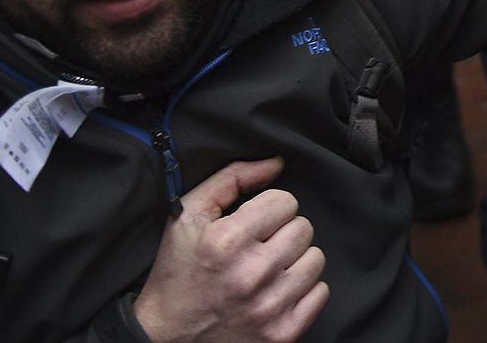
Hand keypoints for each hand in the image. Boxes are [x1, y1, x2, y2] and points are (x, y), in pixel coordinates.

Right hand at [133, 157, 328, 342]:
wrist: (165, 337)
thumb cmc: (179, 272)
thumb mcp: (188, 216)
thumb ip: (232, 178)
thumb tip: (277, 162)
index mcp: (227, 241)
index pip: (286, 202)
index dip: (269, 209)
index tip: (253, 224)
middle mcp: (251, 274)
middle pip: (304, 228)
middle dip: (283, 233)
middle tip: (259, 248)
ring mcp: (268, 307)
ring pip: (316, 259)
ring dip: (295, 261)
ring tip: (267, 270)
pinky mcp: (282, 333)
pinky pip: (320, 293)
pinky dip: (303, 291)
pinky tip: (276, 292)